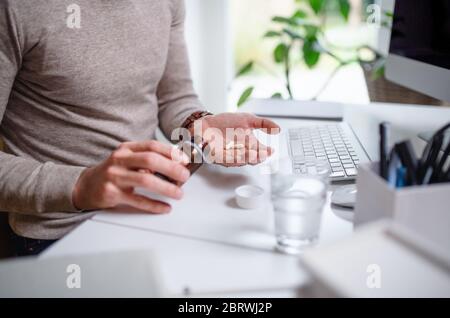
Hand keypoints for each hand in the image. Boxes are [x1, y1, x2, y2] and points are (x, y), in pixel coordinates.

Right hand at [72, 141, 189, 213]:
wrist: (86, 186)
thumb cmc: (113, 173)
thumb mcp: (128, 160)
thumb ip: (148, 159)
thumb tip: (176, 164)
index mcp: (126, 149)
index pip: (151, 146)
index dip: (171, 152)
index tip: (184, 160)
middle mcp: (119, 160)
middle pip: (150, 160)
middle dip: (171, 168)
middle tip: (184, 177)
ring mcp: (114, 176)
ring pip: (145, 180)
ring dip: (166, 188)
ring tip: (178, 194)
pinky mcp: (112, 194)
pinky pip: (137, 200)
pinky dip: (154, 205)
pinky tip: (164, 207)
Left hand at [191, 113, 279, 166]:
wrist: (207, 123)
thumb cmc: (226, 124)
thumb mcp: (248, 119)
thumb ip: (263, 124)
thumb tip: (278, 129)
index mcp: (248, 147)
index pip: (259, 153)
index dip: (265, 153)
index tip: (271, 150)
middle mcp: (238, 154)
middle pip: (248, 159)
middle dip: (255, 157)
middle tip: (262, 154)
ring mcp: (226, 156)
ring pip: (237, 161)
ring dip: (244, 158)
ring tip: (252, 154)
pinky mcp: (214, 156)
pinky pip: (222, 159)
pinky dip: (228, 158)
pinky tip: (234, 155)